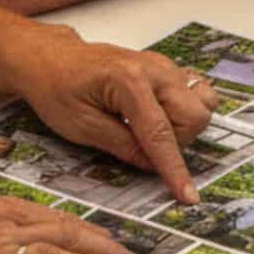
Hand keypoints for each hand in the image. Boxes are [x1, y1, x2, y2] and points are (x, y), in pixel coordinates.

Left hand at [0, 22, 213, 202]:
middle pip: (195, 117)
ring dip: (181, 125)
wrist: (52, 58)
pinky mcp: (166, 68)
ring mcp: (163, 65)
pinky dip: (184, 110)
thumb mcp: (81, 126)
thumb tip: (153, 166)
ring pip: (201, 104)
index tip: (188, 195)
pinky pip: (196, 92)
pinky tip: (156, 114)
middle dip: (176, 141)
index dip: (174, 169)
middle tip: (139, 142)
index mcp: (129, 81)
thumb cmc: (56, 87)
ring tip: (146, 127)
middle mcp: (154, 68)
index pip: (161, 134)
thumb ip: (122, 146)